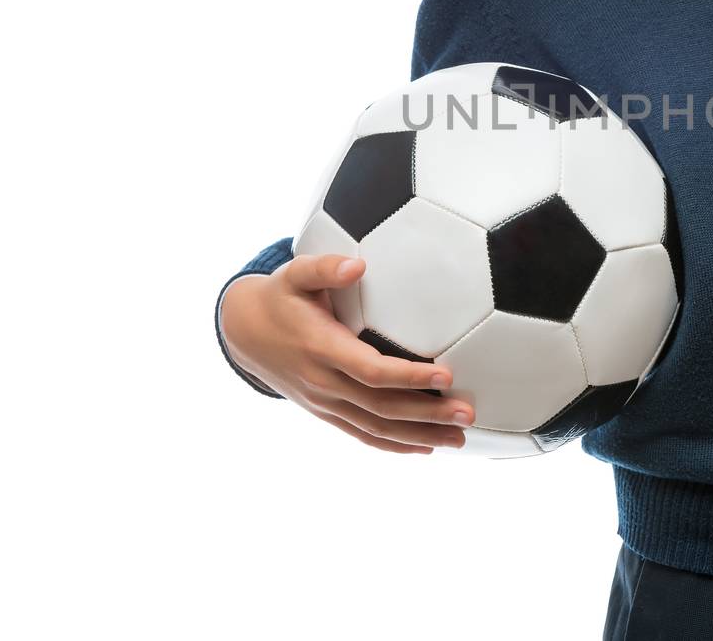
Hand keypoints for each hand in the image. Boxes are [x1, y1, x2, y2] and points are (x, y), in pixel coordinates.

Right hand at [220, 252, 474, 453]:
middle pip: (381, 408)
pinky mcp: (325, 412)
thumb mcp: (294, 274)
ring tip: (459, 438)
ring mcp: (324, 403)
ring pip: (375, 429)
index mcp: (321, 349)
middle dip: (427, 414)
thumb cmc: (280, 298)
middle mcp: (323, 383)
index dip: (409, 377)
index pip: (371, 371)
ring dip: (419, 436)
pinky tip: (425, 448)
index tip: (446, 375)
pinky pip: (361, 435)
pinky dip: (394, 445)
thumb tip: (357, 265)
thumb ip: (324, 267)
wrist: (244, 333)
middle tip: (468, 413)